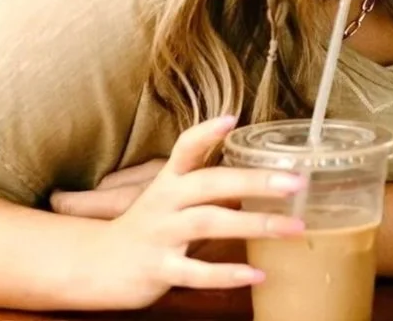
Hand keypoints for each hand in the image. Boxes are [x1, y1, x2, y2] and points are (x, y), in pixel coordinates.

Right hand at [71, 115, 306, 309]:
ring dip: (254, 225)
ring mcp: (160, 236)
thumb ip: (211, 185)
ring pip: (209, 224)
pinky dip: (227, 274)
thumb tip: (265, 176)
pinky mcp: (158, 269)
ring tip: (294, 227)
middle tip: (296, 182)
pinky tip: (258, 273)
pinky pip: (196, 272)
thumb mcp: (173, 198)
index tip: (231, 118)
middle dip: (253, 182)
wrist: (96, 266)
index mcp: (169, 181)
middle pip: (210, 184)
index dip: (205, 133)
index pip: (184, 149)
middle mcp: (164, 203)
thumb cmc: (150, 225)